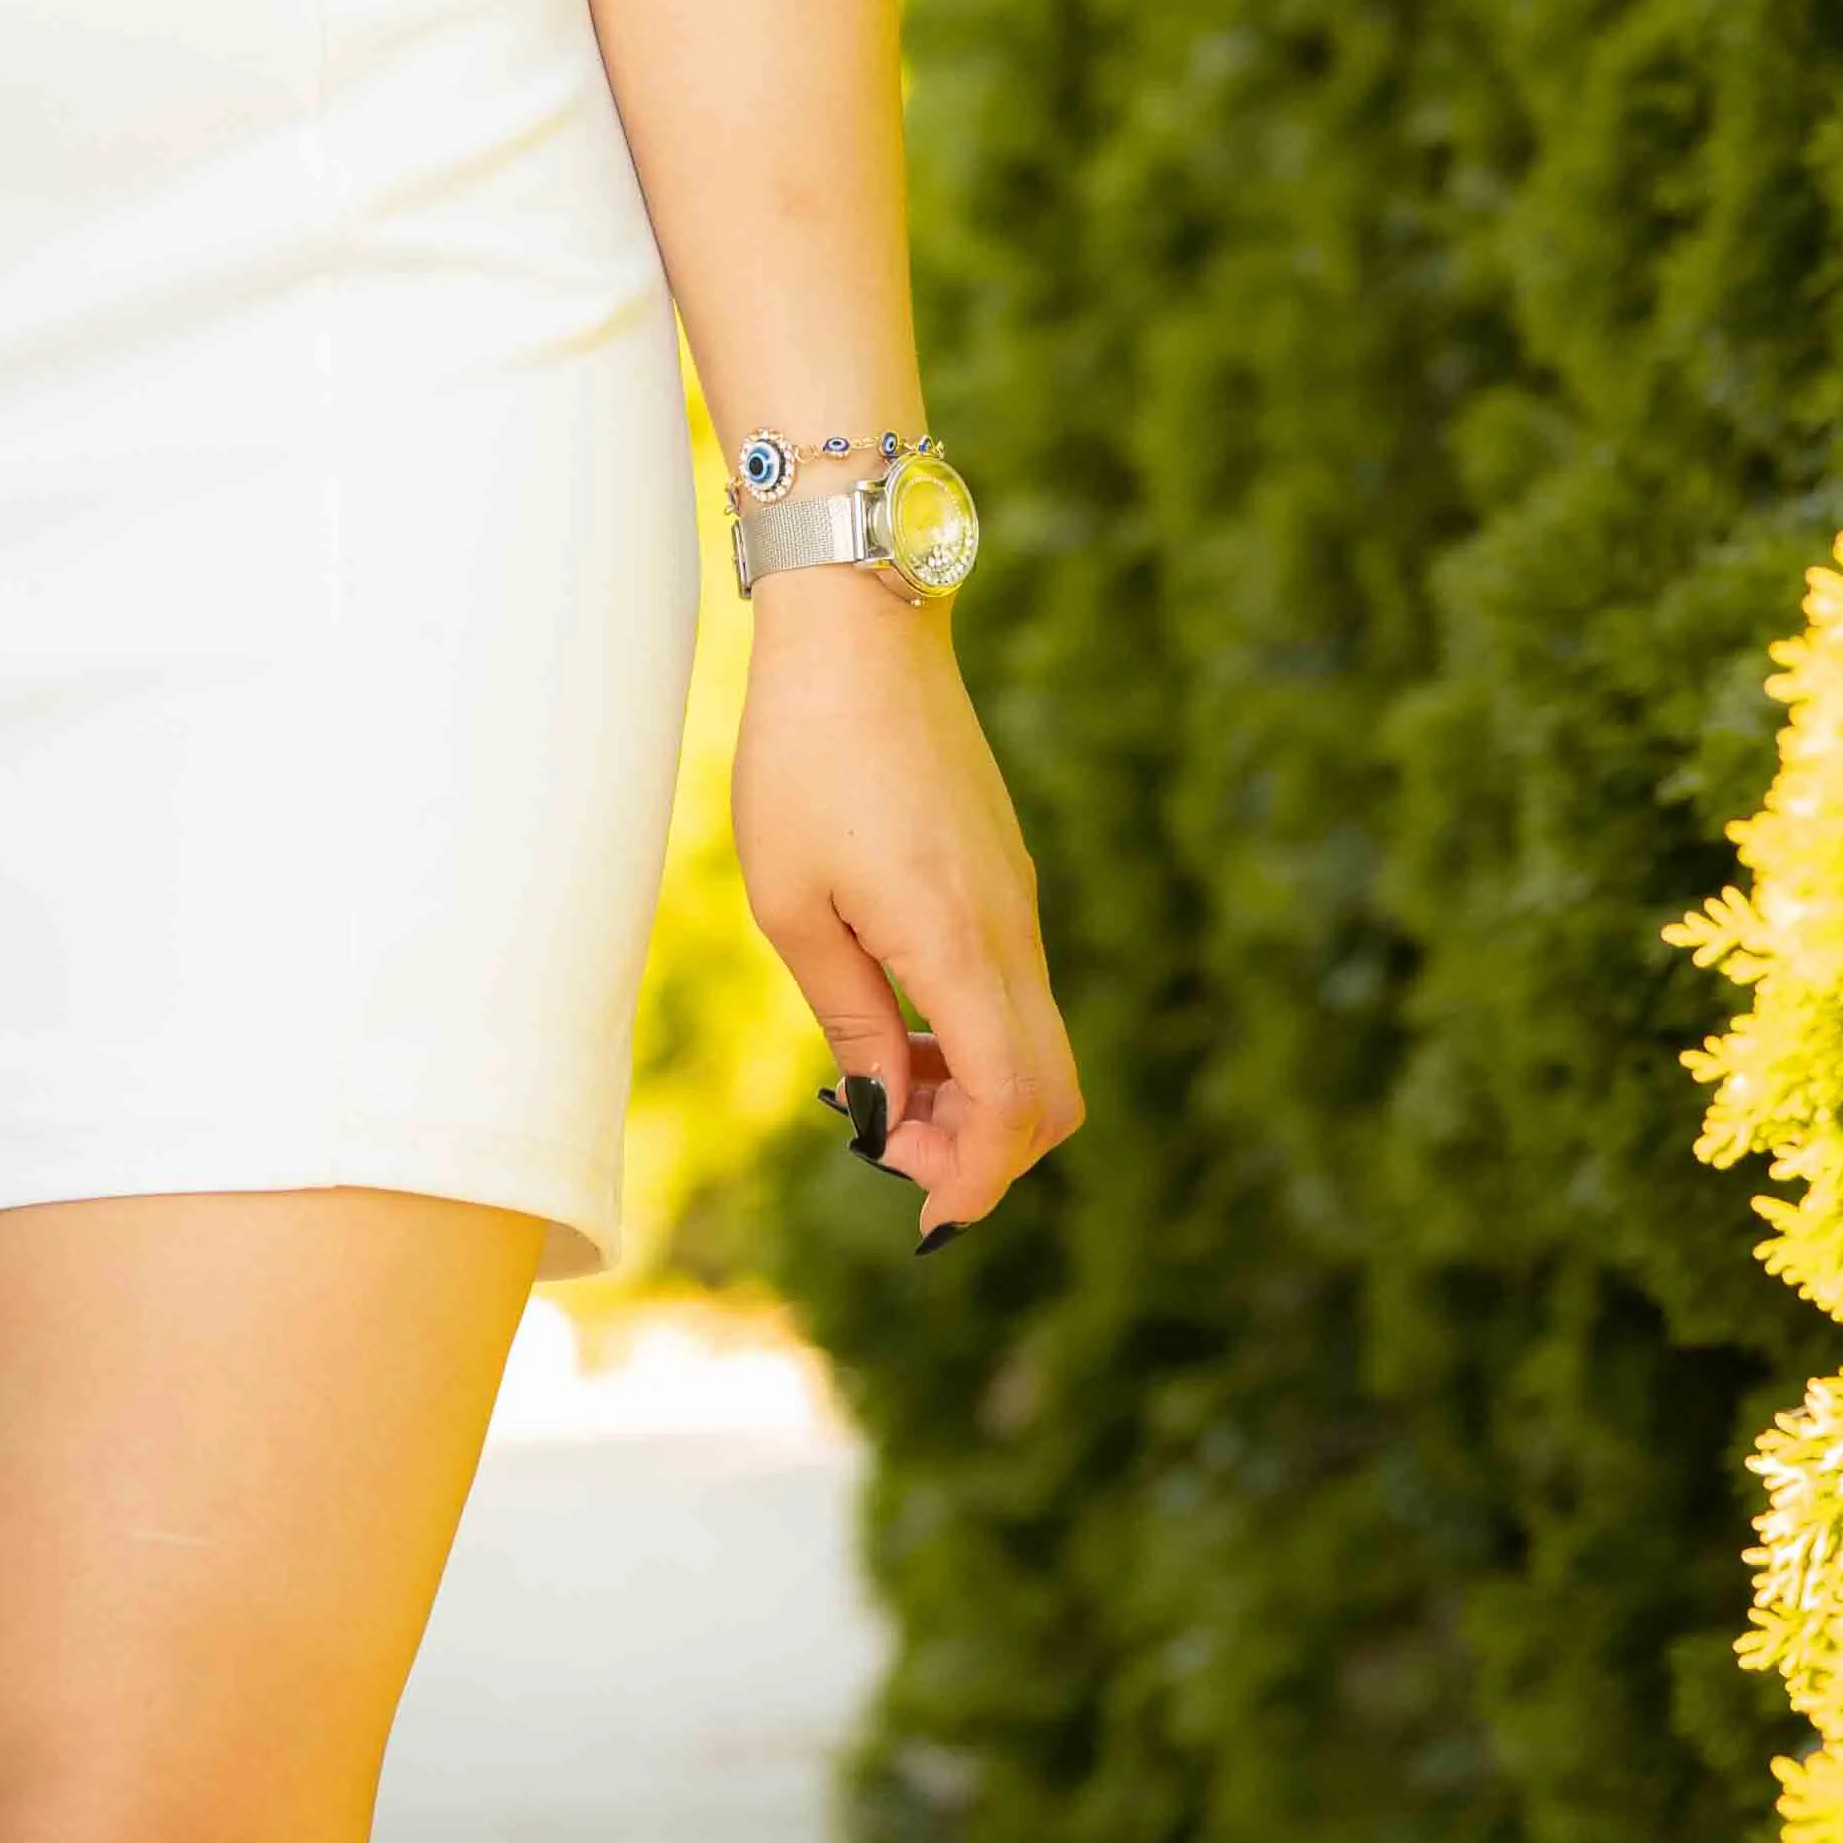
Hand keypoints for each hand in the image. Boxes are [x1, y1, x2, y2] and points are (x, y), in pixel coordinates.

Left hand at [734, 580, 1077, 1237]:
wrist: (860, 631)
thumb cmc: (802, 758)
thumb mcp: (791, 904)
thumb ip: (849, 1020)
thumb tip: (886, 1116)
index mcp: (957, 942)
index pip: (1014, 1101)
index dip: (978, 1176)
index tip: (919, 1211)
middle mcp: (1009, 931)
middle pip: (1051, 1092)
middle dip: (983, 1151)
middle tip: (892, 1154)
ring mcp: (1016, 904)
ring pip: (1035, 1045)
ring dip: (973, 1097)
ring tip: (879, 1094)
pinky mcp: (1005, 880)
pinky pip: (1012, 993)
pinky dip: (969, 1041)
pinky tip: (894, 1030)